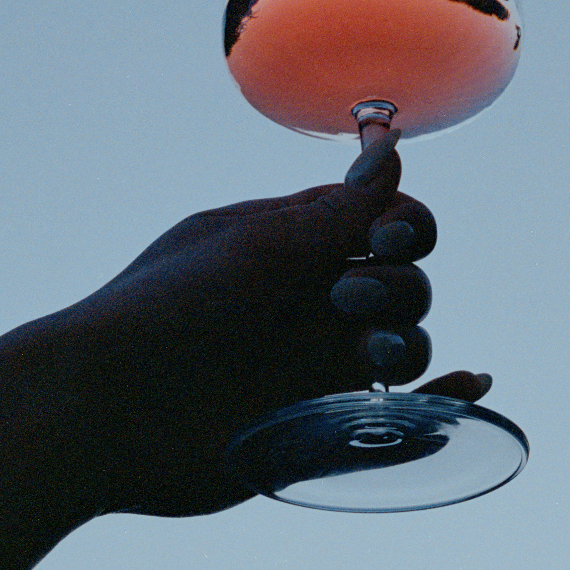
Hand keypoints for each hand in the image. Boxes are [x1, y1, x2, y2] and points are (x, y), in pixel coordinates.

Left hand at [66, 131, 489, 518]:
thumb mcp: (256, 249)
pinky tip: (470, 382)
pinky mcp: (316, 424)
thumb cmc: (166, 310)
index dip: (405, 223)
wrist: (99, 411)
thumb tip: (392, 145)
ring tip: (372, 355)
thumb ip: (337, 210)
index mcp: (293, 242)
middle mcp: (311, 298)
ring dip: (412, 342)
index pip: (384, 218)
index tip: (384, 235)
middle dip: (398, 286)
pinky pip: (396, 409)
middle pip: (406, 280)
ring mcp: (313, 362)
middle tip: (342, 302)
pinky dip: (441, 396)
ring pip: (407, 342)